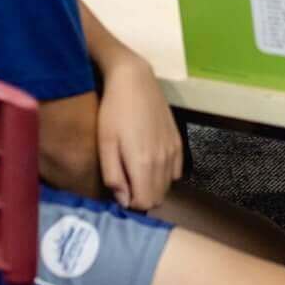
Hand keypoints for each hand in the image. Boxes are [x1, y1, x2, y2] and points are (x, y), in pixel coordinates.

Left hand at [96, 57, 182, 210]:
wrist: (135, 81)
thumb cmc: (114, 111)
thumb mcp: (105, 144)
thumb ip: (114, 176)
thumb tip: (123, 201)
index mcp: (143, 163)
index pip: (144, 202)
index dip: (131, 203)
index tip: (120, 192)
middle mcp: (163, 161)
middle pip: (158, 197)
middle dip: (142, 197)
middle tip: (126, 184)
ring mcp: (173, 151)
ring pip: (168, 186)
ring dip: (153, 187)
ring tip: (136, 172)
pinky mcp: (178, 142)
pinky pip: (176, 172)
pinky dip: (164, 175)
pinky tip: (150, 162)